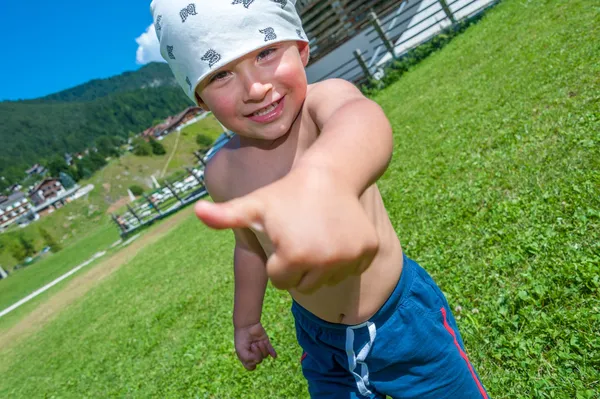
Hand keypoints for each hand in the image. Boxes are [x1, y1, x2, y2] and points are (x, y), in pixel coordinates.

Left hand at [195, 167, 378, 292]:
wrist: (333, 171)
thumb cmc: (287, 191)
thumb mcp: (256, 203)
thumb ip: (227, 215)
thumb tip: (196, 211)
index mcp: (293, 256)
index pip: (280, 281)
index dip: (278, 260)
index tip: (282, 235)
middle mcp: (325, 262)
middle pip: (304, 285)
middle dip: (297, 267)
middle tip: (299, 235)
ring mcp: (350, 258)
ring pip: (327, 279)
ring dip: (320, 265)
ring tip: (317, 233)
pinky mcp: (369, 252)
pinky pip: (350, 269)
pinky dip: (343, 258)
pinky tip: (336, 233)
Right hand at [234, 322, 276, 370]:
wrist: (247, 325)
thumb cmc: (242, 338)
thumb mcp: (241, 351)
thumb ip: (249, 359)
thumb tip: (259, 360)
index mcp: (245, 356)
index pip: (250, 367)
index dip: (251, 364)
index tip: (248, 356)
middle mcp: (253, 353)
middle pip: (259, 361)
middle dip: (256, 353)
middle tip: (252, 345)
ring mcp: (260, 348)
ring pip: (265, 355)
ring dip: (261, 348)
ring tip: (257, 342)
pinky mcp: (266, 342)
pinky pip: (271, 350)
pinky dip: (273, 353)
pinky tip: (274, 356)